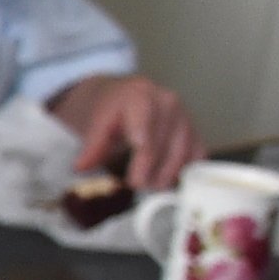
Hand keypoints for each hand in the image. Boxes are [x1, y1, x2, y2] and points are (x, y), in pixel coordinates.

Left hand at [56, 73, 201, 190]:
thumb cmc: (112, 110)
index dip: (144, 155)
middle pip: (164, 146)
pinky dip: (185, 171)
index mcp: (140, 97)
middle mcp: (168, 104)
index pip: (144, 128)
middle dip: (150, 171)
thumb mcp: (97, 122)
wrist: (130, 94)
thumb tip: (81, 168)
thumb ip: (92, 145)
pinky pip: (197, 155)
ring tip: (150, 185)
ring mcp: (185, 117)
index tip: (137, 178)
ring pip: (183, 153)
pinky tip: (169, 180)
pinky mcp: (195, 130)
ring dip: (167, 175)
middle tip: (136, 185)